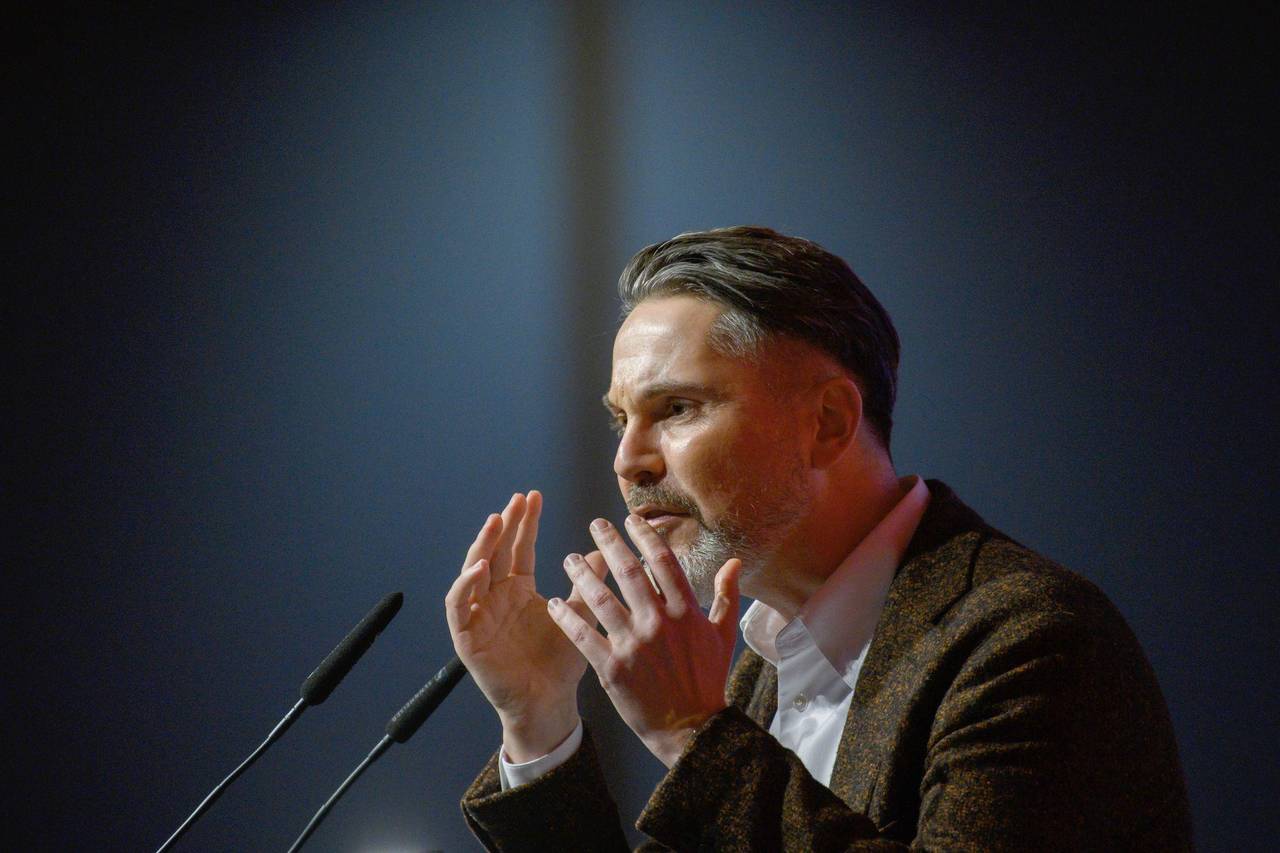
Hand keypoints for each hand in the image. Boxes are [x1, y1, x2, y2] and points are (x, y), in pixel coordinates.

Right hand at [445, 491, 607, 760]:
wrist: (548, 703)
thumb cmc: (561, 663)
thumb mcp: (579, 618)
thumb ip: (586, 587)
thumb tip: (604, 553)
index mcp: (518, 589)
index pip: (518, 548)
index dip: (524, 522)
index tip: (533, 495)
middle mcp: (496, 597)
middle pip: (494, 552)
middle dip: (503, 525)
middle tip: (516, 500)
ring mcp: (479, 615)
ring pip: (472, 572)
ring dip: (481, 546)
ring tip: (496, 522)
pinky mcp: (466, 637)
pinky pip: (457, 606)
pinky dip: (465, 586)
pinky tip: (480, 568)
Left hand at [548, 514, 741, 767]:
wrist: (690, 728)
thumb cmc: (707, 680)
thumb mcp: (722, 635)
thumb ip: (726, 596)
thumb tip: (733, 561)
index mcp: (685, 612)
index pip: (663, 561)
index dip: (645, 536)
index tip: (630, 520)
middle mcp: (658, 623)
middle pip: (629, 572)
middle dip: (609, 544)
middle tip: (595, 525)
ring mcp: (633, 645)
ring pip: (601, 599)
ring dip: (582, 575)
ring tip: (570, 558)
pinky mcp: (612, 668)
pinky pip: (583, 636)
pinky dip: (567, 617)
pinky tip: (555, 603)